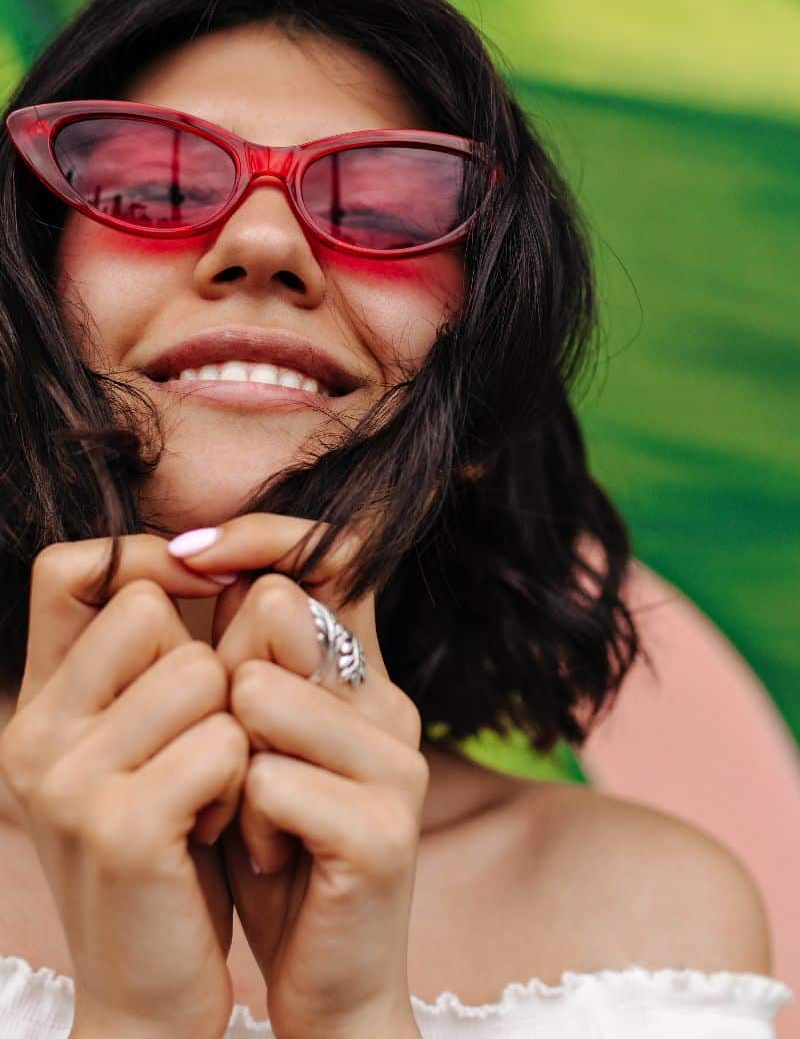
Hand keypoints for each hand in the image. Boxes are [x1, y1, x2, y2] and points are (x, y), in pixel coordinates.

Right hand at [0, 535, 249, 1038]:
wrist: (147, 997)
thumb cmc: (167, 856)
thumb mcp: (144, 749)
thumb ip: (156, 664)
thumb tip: (218, 560)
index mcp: (38, 705)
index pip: (68, 568)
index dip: (143, 557)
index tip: (203, 590)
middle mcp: (34, 732)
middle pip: (149, 609)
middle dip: (204, 663)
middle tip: (203, 740)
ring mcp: (67, 780)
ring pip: (200, 672)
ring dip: (232, 728)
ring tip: (212, 790)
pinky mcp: (119, 828)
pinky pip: (222, 743)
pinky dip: (241, 781)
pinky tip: (217, 829)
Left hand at [172, 514, 427, 1038]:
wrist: (327, 979)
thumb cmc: (276, 852)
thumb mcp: (252, 746)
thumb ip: (247, 660)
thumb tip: (215, 567)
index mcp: (361, 672)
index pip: (334, 553)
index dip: (264, 534)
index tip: (193, 552)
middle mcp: (388, 699)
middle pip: (276, 612)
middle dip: (224, 678)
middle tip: (234, 757)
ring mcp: (397, 759)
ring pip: (257, 695)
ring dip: (229, 767)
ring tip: (254, 818)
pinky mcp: (386, 827)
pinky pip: (266, 781)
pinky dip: (248, 826)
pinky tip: (277, 859)